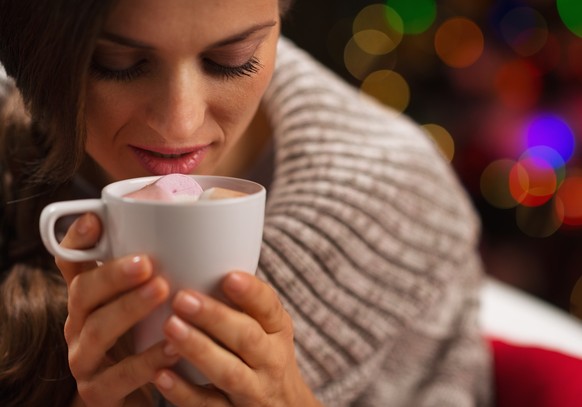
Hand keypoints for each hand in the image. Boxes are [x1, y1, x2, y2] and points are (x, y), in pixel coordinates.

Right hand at [56, 213, 179, 406]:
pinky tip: (173, 348)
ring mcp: (85, 359)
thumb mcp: (148, 301)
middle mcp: (79, 323)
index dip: (78, 239)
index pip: (71, 262)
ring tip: (162, 291)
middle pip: (82, 292)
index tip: (96, 218)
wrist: (141, 393)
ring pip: (96, 331)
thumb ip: (158, 271)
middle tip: (146, 262)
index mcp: (89, 296)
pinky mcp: (98, 391)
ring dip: (128, 309)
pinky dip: (146, 361)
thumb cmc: (148, 337)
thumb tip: (196, 226)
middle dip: (112, 275)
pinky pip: (117, 377)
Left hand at [153, 272, 322, 406]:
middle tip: (183, 298)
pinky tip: (161, 375)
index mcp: (276, 329)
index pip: (269, 306)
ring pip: (229, 372)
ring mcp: (253, 390)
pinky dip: (184, 393)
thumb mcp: (266, 328)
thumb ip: (242, 302)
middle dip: (216, 318)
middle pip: (247, 338)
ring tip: (171, 328)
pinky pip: (208, 406)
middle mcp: (270, 359)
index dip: (251, 292)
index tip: (228, 276)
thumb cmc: (263, 357)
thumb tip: (197, 255)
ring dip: (199, 350)